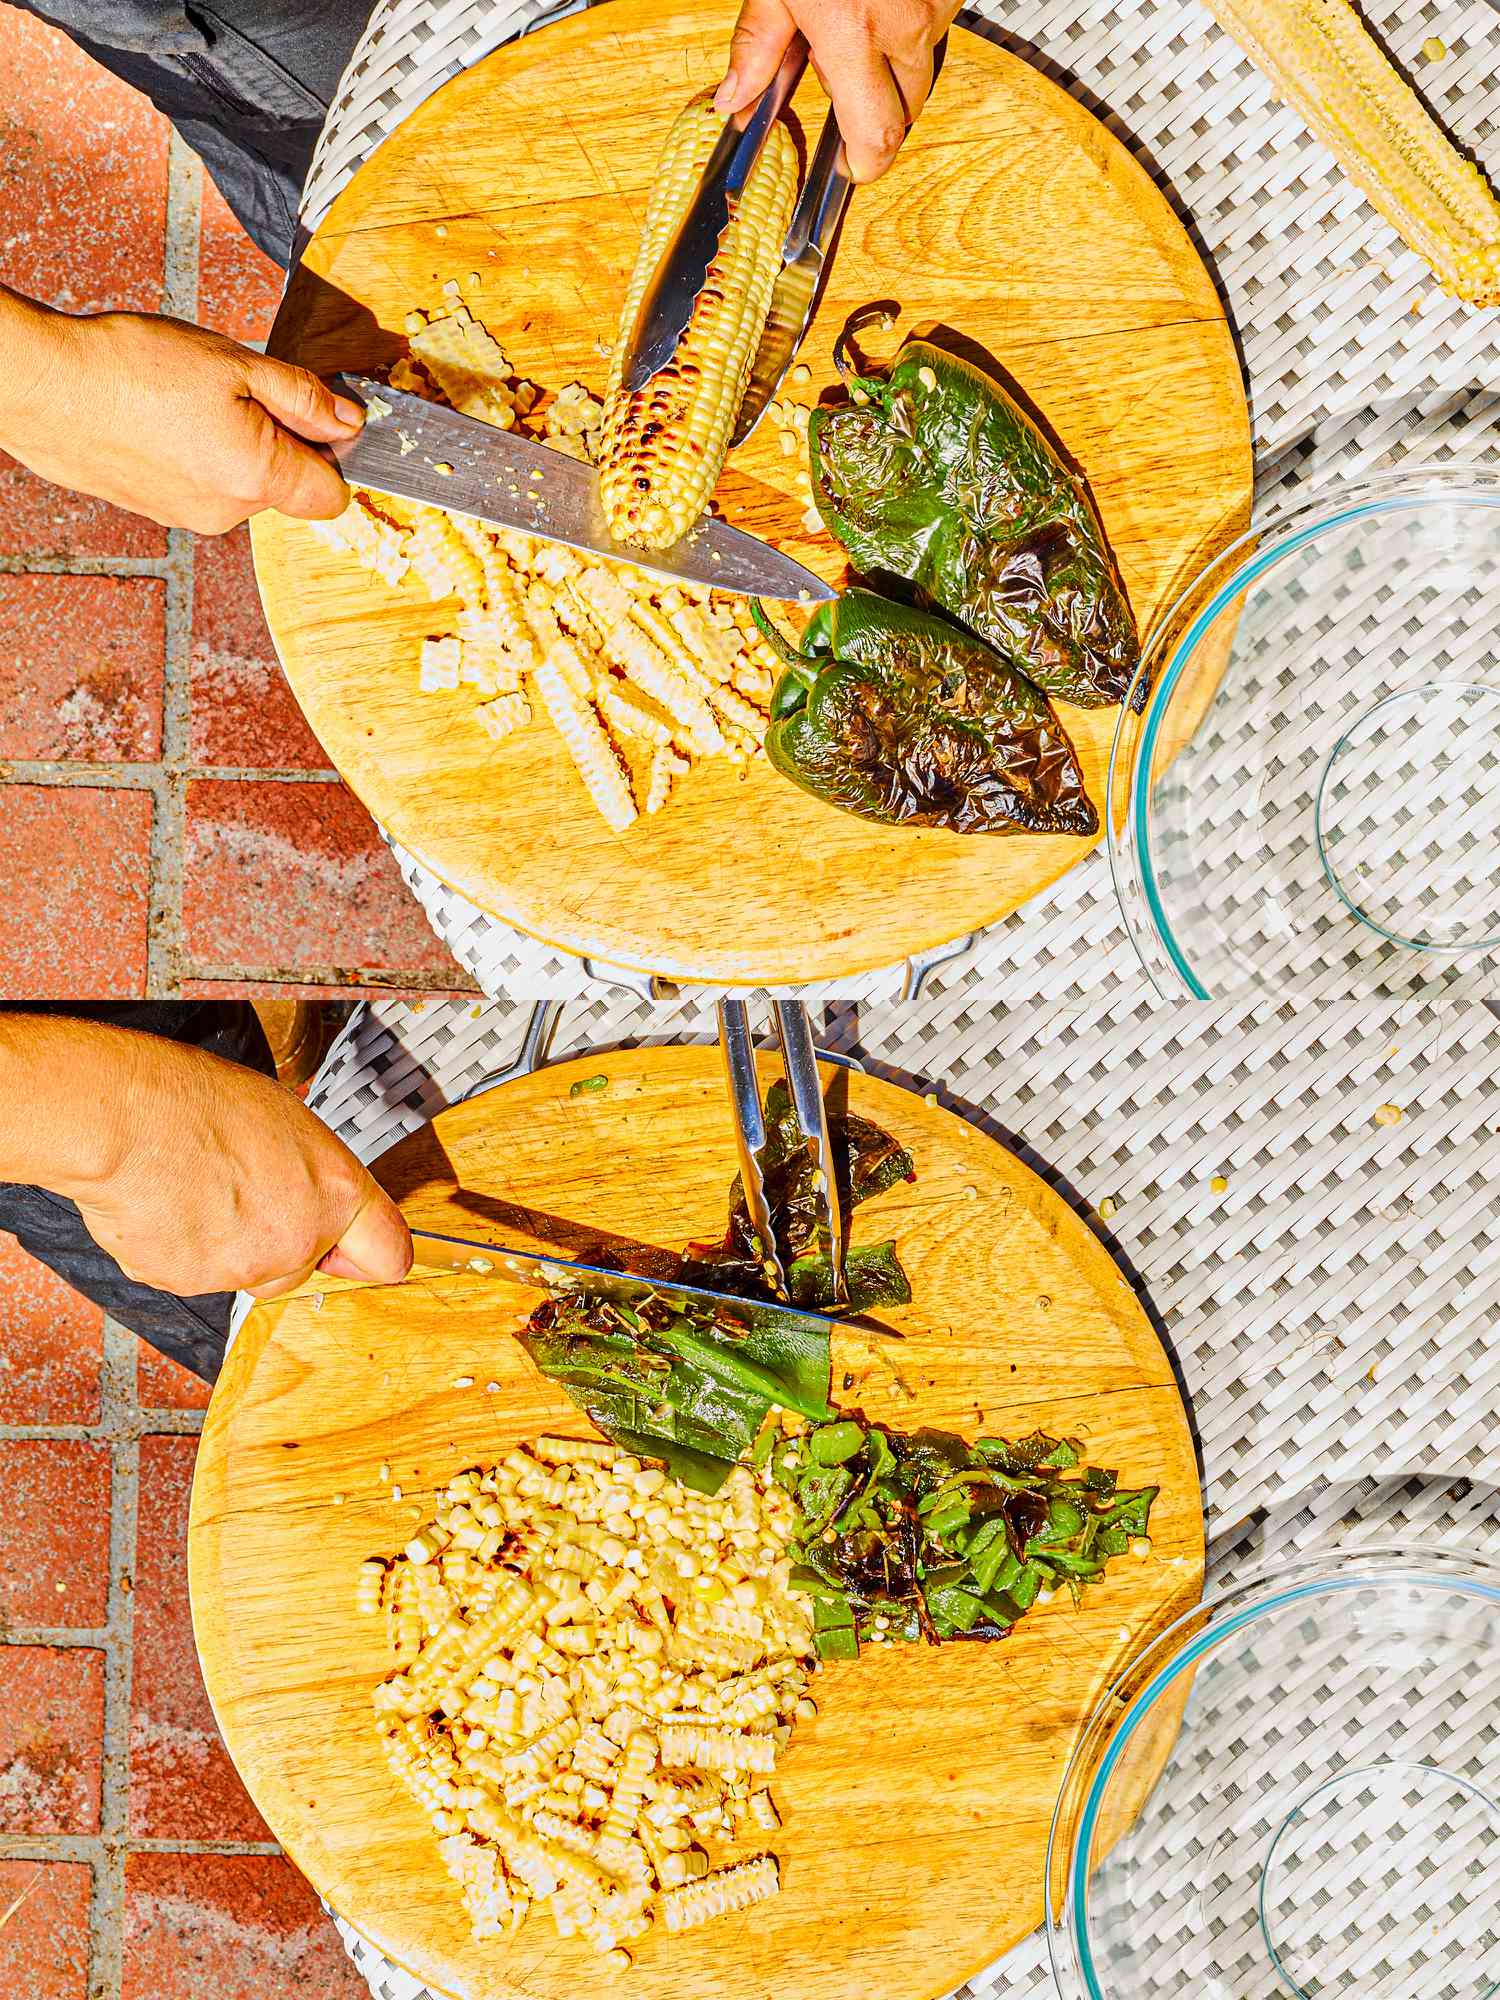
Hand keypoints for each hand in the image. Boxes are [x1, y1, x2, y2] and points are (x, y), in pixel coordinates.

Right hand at [0, 292, 360, 534]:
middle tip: (231, 391)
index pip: (331, 497)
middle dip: (275, 442)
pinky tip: (161, 419)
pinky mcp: (156, 510)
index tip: (309, 417)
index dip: (332, 454)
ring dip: (232, 446)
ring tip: (185, 402)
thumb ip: (302, 398)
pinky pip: (199, 486)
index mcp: (256, 479)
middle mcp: (226, 514)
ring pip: (239, 486)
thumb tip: (349, 423)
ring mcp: (187, 517)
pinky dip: (195, 455)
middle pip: (283, 488)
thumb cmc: (132, 367)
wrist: (43, 386)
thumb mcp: (235, 364)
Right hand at [51, 1029, 410, 1300]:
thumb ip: (313, 1175)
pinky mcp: (187, 1283)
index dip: (365, 1253)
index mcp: (336, 1193)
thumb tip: (312, 1195)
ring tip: (197, 1188)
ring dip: (228, 1245)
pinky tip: (168, 1204)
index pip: (389, 1255)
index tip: (350, 1250)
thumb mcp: (288, 1122)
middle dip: (279, 1242)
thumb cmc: (200, 1102)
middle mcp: (298, 1240)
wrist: (125, 1120)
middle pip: (302, 1268)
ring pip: (245, 1272)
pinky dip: (180, 1249)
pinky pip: (192, 1273)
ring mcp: (242, 1268)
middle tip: (243, 1193)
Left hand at [715, 0, 961, 181]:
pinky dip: (910, 16)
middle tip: (837, 65)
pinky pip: (937, 19)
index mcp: (853, 33)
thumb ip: (757, 45)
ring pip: (922, 60)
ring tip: (858, 10)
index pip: (878, 136)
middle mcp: (905, 24)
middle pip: (905, 109)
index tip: (852, 164)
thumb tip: (736, 100)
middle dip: (874, 105)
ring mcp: (937, 1)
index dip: (868, 163)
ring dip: (892, 56)